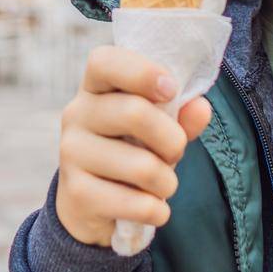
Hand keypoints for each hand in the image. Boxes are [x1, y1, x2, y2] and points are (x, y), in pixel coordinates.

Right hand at [54, 44, 213, 246]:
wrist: (89, 204)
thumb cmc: (129, 151)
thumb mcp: (156, 129)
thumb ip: (180, 116)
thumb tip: (201, 109)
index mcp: (94, 87)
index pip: (104, 61)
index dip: (141, 72)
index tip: (170, 90)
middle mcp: (76, 114)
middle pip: (134, 113)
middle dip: (172, 140)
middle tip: (174, 154)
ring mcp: (71, 153)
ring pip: (142, 166)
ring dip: (168, 182)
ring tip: (162, 185)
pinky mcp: (77, 193)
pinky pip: (137, 204)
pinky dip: (157, 210)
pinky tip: (152, 208)